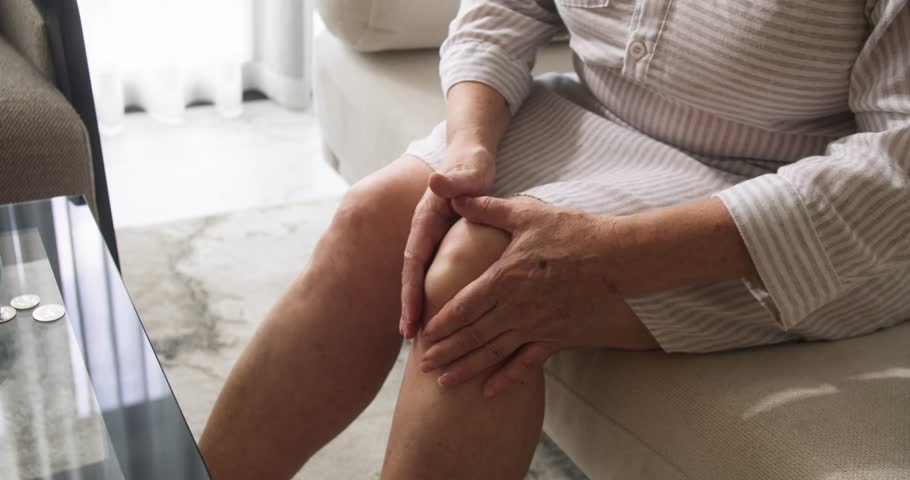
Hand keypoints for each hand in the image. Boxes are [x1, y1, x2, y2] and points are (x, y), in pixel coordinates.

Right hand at [399, 144, 495, 338]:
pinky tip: (442, 314)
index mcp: (426, 219)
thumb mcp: (468, 172)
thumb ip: (455, 180)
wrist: (470, 156)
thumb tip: (435, 180)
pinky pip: (436, 272)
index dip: (411, 290)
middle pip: (414, 274)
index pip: (415, 260)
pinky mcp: (444, 242)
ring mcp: (433, 238)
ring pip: (423, 275)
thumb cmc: (472, 164)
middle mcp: (425, 231)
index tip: (410, 317)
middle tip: (410, 337)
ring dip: (420, 303)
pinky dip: (434, 293)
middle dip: (410, 305)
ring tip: (420, 336)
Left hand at [419, 196, 638, 396]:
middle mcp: (516, 309)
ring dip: (466, 368)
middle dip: (445, 351)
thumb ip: (488, 208)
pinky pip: (527, 364)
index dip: (441, 323)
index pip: (463, 306)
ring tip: (443, 381)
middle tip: (422, 363)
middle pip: (473, 335)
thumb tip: (454, 196)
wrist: (618, 258)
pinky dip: (506, 379)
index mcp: (504, 279)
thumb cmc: (573, 233)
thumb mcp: (527, 214)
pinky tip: (489, 392)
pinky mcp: (556, 338)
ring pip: (493, 354)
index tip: (422, 335)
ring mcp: (536, 327)